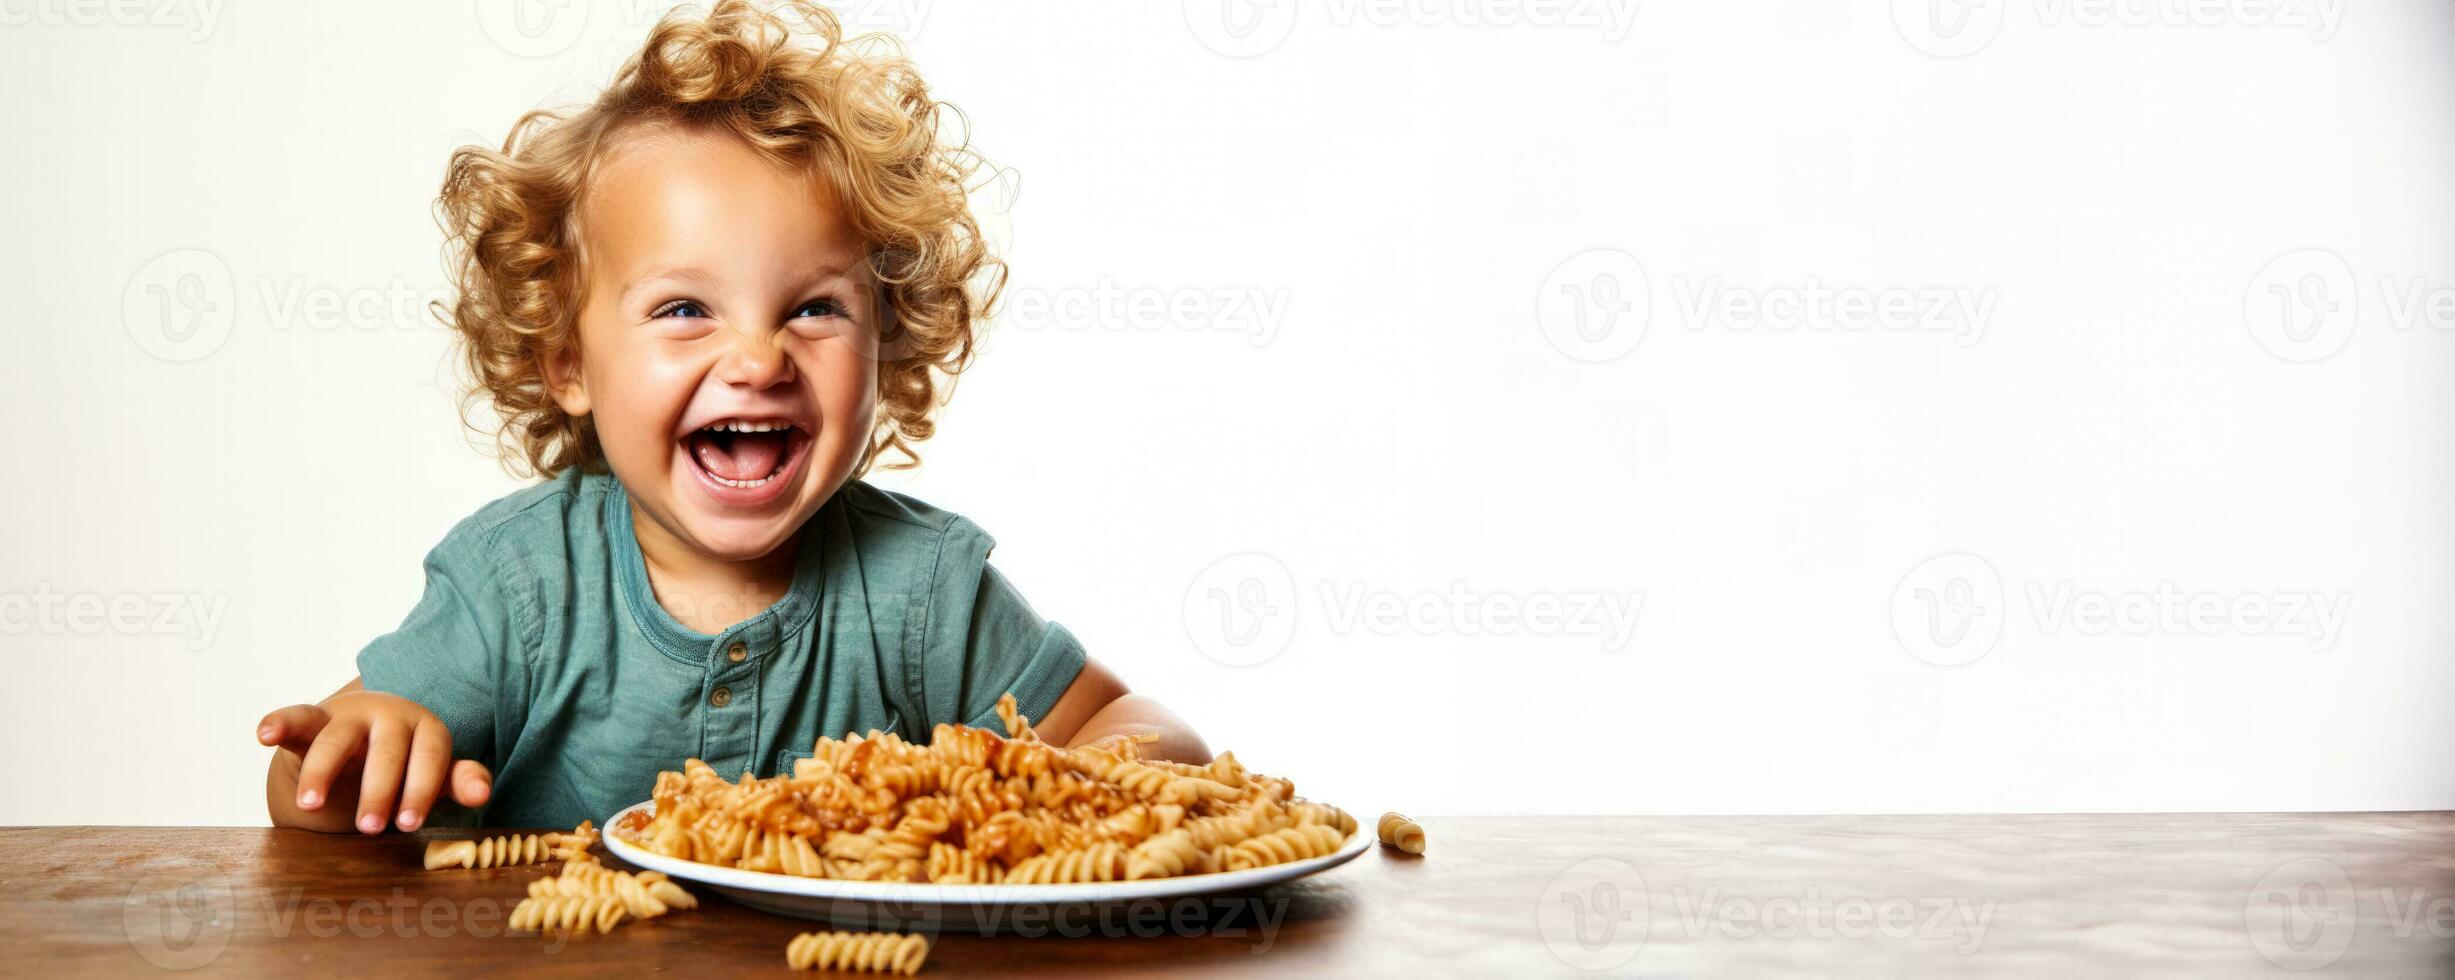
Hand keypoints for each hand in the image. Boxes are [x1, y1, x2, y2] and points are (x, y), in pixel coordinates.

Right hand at [257, 691, 490, 833]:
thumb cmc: (405, 763)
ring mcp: (348, 716)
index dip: (420, 790)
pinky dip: (279, 721)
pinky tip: (264, 734)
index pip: (430, 757)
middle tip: (371, 828)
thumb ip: (458, 780)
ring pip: (335, 741)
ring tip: (310, 803)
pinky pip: (297, 717)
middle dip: (379, 791)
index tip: (408, 824)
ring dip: (322, 772)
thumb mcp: (434, 773)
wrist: (361, 742)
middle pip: (385, 752)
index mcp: (426, 728)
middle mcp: (389, 715)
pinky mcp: (313, 721)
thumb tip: (482, 794)